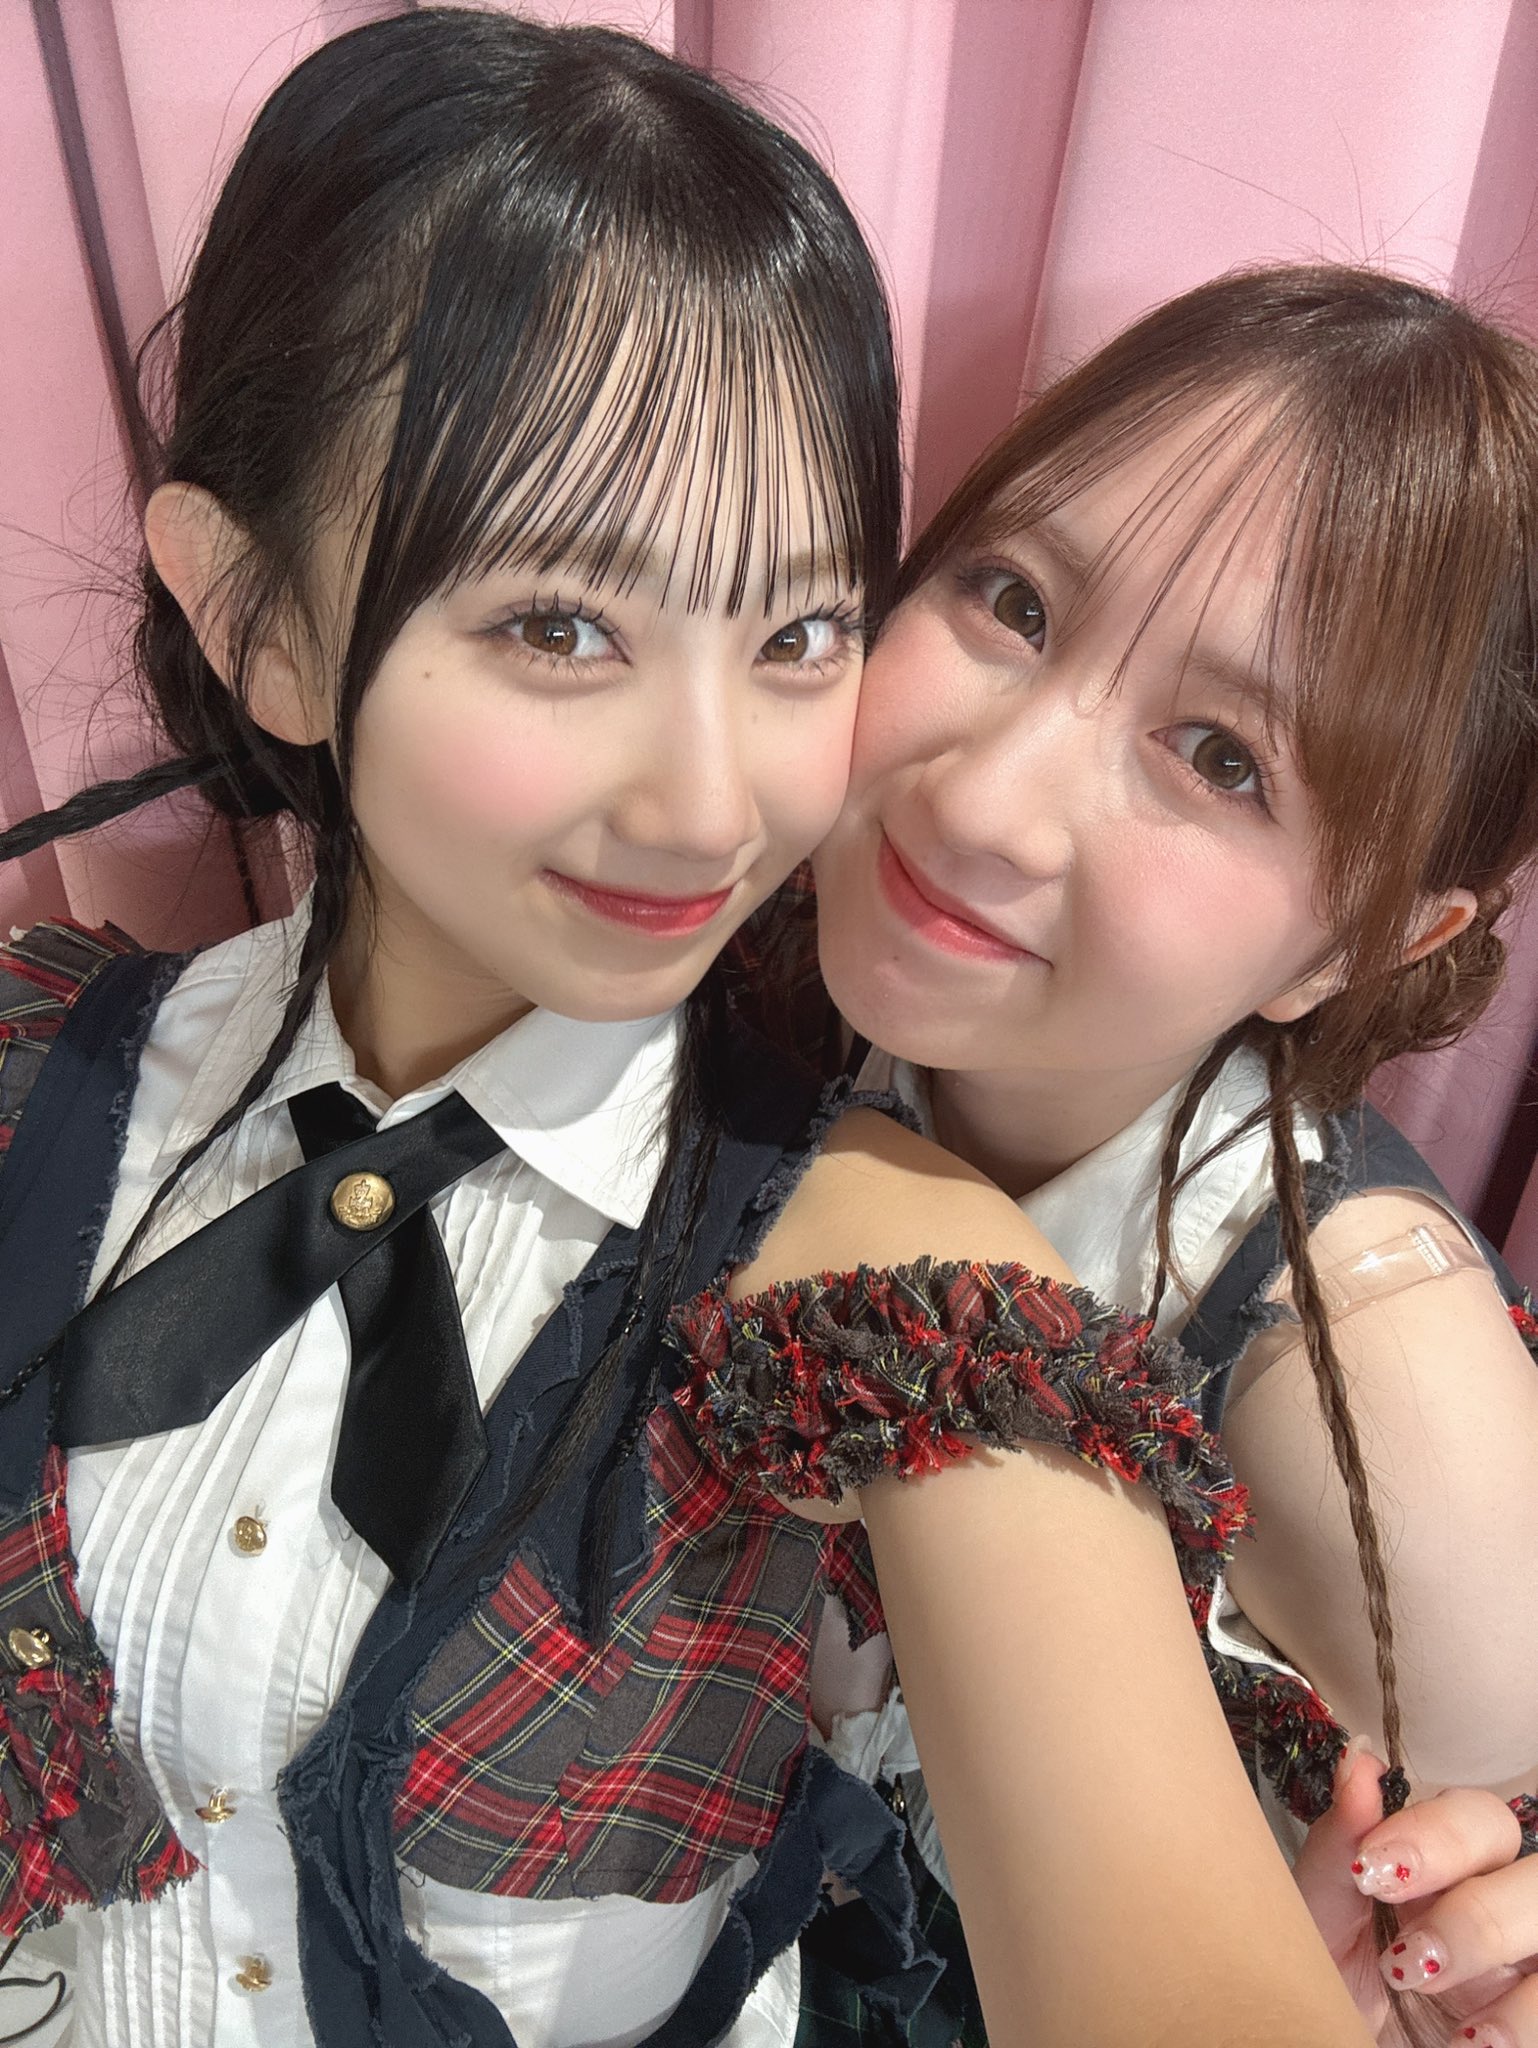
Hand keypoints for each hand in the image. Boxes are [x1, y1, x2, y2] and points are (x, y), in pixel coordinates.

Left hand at [1294, 1746, 1536, 2043]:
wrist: (1330, 2035)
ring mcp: (1525, 1956)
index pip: (1480, 1817)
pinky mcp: (1536, 2009)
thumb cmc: (1332, 1972)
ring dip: (1493, 1952)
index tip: (1370, 1869)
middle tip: (1404, 1951)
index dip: (1436, 1835)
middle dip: (1472, 1907)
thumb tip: (1358, 1760)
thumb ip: (1340, 1841)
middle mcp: (1500, 1897)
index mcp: (1450, 1860)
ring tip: (1421, 1988)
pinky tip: (1469, 2038)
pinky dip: (1521, 2020)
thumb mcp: (1324, 1911)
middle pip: (1536, 1870)